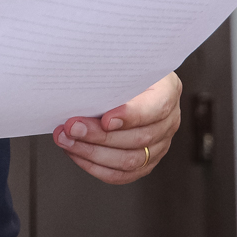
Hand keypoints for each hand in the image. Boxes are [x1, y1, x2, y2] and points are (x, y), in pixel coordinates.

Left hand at [51, 72, 181, 184]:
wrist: (127, 80)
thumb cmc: (123, 69)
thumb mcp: (122, 62)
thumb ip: (111, 73)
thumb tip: (83, 82)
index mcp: (168, 90)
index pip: (156, 108)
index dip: (131, 116)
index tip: (105, 119)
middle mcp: (169, 119)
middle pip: (139, 138)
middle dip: (99, 136)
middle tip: (72, 128)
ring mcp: (160, 143)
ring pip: (129, 160)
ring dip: (92, 153)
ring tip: (67, 140)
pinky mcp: (146, 161)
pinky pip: (122, 174)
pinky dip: (96, 166)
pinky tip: (76, 154)